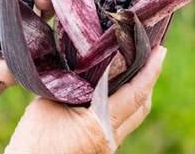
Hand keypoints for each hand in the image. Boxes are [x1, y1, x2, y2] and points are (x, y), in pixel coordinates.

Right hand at [4, 45, 166, 153]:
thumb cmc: (34, 141)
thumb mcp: (49, 104)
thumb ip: (69, 85)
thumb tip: (80, 67)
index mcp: (101, 125)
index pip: (136, 94)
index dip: (151, 70)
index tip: (160, 50)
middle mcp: (110, 138)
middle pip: (141, 106)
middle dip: (149, 78)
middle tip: (151, 52)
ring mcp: (106, 145)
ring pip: (132, 115)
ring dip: (136, 90)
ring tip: (134, 65)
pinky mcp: (98, 146)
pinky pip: (118, 121)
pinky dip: (122, 101)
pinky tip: (111, 87)